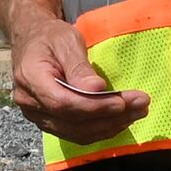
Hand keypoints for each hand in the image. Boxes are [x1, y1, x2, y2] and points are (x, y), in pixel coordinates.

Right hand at [7, 18, 148, 141]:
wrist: (33, 40)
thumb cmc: (50, 36)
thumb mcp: (66, 41)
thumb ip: (79, 67)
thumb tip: (97, 89)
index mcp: (31, 79)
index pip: (63, 103)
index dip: (95, 107)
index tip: (122, 103)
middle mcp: (29, 103)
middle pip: (72, 122)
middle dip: (110, 118)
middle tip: (141, 105)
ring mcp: (37, 116)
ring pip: (75, 133)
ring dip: (109, 126)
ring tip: (136, 112)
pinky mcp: (48, 122)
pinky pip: (75, 133)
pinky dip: (100, 129)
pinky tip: (120, 120)